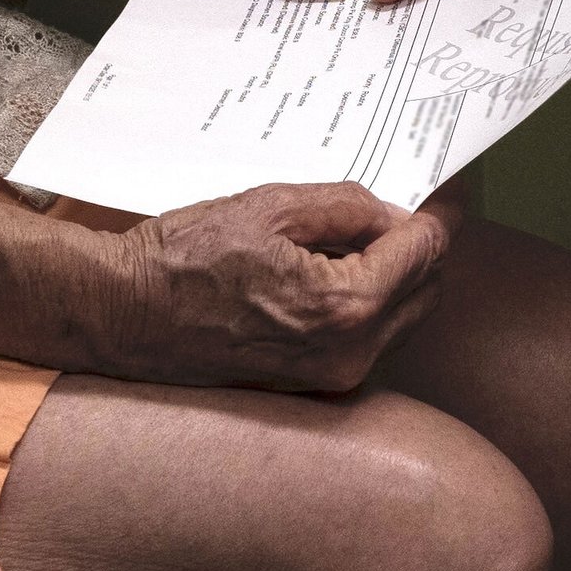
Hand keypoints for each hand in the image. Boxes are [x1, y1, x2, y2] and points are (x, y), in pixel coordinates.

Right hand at [113, 181, 458, 392]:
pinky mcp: (315, 385)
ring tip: (357, 234)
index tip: (445, 185)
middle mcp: (351, 353)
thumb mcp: (270, 206)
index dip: (439, 210)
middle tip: (400, 204)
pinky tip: (334, 269)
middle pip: (427, 289)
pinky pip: (369, 338)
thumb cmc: (184, 258)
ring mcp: (333, 377)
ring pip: (403, 317)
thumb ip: (346, 206)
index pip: (428, 250)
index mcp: (346, 305)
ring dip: (396, 274)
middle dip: (421, 243)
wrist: (125, 316)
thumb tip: (391, 213)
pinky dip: (369, 301)